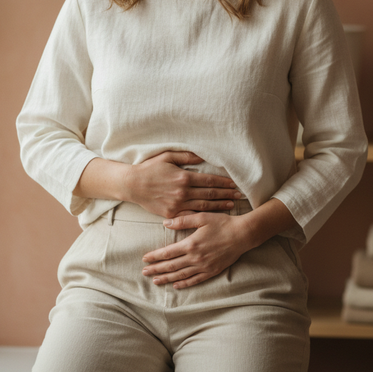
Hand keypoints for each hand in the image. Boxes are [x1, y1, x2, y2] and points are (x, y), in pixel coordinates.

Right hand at [125, 151, 240, 218]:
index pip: (210, 181)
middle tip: (240, 195)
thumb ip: (187, 156)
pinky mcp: (172, 213)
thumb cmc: (150, 168)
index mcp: (184, 177)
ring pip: (203, 206)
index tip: (234, 184)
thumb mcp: (168, 156)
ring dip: (219, 206)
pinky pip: (191, 215)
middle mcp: (183, 192)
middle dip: (226, 194)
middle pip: (210, 194)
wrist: (132, 185)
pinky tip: (213, 216)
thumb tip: (203, 156)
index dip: (224, 183)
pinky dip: (204, 215)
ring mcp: (177, 204)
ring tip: (232, 205)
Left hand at [141, 212, 251, 287]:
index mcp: (191, 244)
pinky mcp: (212, 271)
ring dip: (167, 278)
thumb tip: (165, 223)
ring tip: (156, 281)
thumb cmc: (222, 223)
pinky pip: (195, 280)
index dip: (155, 256)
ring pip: (181, 275)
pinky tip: (176, 285)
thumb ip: (182, 220)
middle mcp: (195, 258)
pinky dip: (184, 284)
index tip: (144, 259)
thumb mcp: (202, 217)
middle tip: (144, 272)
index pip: (167, 253)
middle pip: (171, 266)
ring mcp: (204, 266)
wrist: (242, 234)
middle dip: (156, 269)